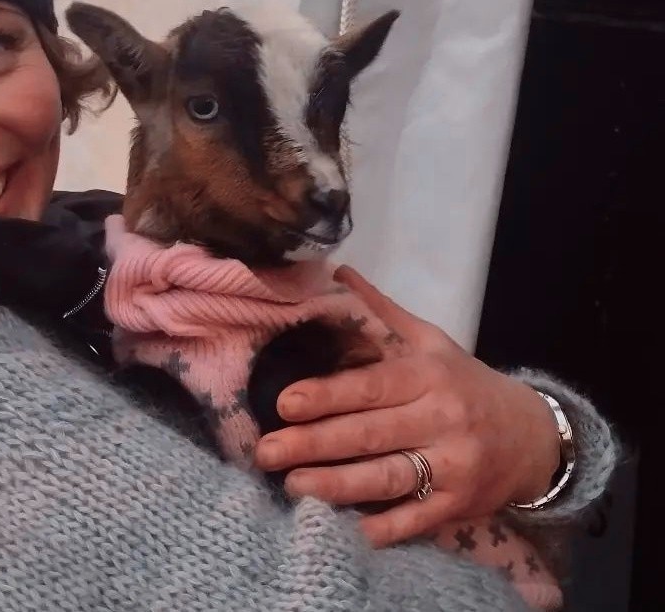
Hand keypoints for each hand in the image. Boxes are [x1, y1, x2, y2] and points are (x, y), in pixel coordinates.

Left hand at [252, 266, 560, 546]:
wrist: (534, 436)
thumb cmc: (465, 383)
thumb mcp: (430, 340)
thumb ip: (381, 311)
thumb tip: (339, 272)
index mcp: (428, 375)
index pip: (370, 387)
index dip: (326, 395)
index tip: (284, 403)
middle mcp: (441, 420)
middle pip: (369, 435)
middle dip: (313, 444)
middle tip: (266, 451)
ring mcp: (453, 466)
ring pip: (386, 479)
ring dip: (335, 486)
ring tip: (291, 484)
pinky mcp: (461, 506)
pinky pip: (416, 519)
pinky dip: (384, 528)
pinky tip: (348, 528)